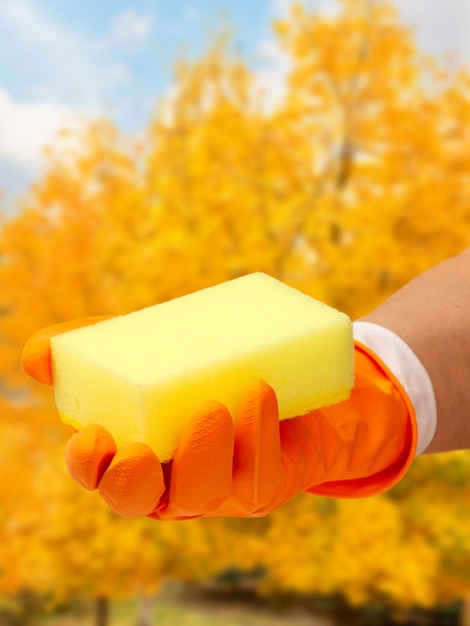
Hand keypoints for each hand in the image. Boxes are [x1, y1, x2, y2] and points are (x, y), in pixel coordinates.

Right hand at [22, 320, 416, 518]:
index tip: (93, 436)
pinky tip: (259, 390)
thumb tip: (37, 354)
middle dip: (129, 482)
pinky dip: (255, 432)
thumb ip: (96, 351)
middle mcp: (170, 479)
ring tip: (213, 405)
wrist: (277, 383)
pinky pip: (258, 472)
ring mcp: (218, 487)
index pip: (98, 474)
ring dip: (202, 453)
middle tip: (135, 450)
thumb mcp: (150, 355)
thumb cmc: (201, 373)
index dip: (88, 466)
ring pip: (202, 492)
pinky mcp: (263, 481)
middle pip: (138, 501)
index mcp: (136, 452)